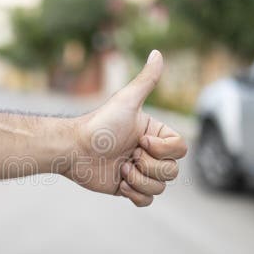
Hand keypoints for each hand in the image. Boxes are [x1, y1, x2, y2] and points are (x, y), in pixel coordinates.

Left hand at [64, 50, 186, 205]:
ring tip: (120, 169)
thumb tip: (157, 52)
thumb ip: (146, 80)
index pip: (180, 150)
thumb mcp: (127, 101)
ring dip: (140, 180)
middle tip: (128, 156)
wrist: (73, 149)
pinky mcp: (127, 188)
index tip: (139, 141)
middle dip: (149, 166)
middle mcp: (149, 152)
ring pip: (161, 186)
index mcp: (154, 134)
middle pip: (172, 171)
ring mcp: (139, 171)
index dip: (163, 150)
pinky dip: (135, 195)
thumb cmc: (99, 124)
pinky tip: (119, 182)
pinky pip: (147, 200)